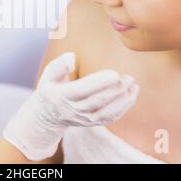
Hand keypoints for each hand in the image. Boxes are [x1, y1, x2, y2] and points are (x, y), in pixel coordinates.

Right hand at [3, 52, 139, 160]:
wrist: (47, 115)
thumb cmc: (50, 88)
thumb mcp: (48, 75)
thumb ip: (59, 65)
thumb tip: (72, 57)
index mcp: (61, 96)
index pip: (81, 90)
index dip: (98, 83)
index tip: (114, 74)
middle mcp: (73, 110)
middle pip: (96, 102)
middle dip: (115, 90)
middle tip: (129, 78)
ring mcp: (83, 119)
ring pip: (106, 112)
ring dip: (122, 100)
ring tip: (133, 85)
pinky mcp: (92, 123)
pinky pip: (110, 118)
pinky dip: (123, 108)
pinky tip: (131, 94)